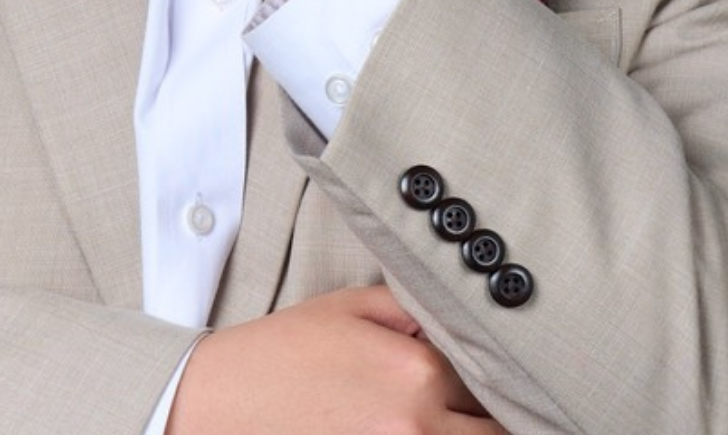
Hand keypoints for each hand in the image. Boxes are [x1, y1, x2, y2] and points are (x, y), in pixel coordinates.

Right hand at [166, 286, 505, 434]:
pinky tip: (425, 430)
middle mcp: (418, 427)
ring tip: (460, 418)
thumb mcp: (353, 306)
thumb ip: (417, 309)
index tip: (501, 373)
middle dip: (492, 415)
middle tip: (489, 402)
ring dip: (468, 432)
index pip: (491, 380)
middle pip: (495, 431)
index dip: (494, 374)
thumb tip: (464, 323)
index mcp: (418, 372)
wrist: (225, 401)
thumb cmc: (287, 350)